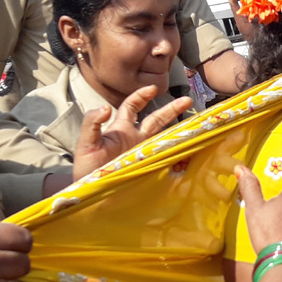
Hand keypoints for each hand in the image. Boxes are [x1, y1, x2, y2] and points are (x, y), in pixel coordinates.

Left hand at [73, 85, 193, 180]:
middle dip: (171, 109)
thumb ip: (91, 123)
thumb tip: (105, 108)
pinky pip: (165, 159)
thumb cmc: (86, 168)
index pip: (132, 107)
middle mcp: (135, 140)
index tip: (153, 88)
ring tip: (195, 123)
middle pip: (156, 119)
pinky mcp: (148, 168)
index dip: (142, 96)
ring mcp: (143, 154)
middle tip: (187, 100)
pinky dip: (176, 154)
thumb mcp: (86, 143)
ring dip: (178, 129)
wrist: (89, 193)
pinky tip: (187, 149)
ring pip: (164, 137)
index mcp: (120, 130)